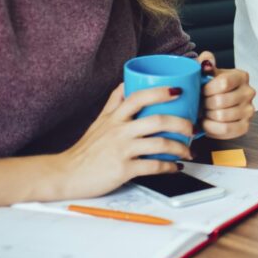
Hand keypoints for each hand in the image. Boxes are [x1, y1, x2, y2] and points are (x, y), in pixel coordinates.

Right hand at [53, 83, 193, 198]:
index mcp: (114, 118)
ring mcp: (121, 150)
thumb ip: (114, 103)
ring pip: (160, 143)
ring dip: (180, 147)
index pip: (139, 97)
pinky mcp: (123, 169)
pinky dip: (169, 167)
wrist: (65, 175)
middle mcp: (119, 131)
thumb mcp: (98, 121)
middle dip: (181, 123)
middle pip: (157, 120)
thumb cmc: (84, 150)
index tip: (178, 90)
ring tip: (188, 150)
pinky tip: (176, 167)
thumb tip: (125, 83)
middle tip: (192, 127)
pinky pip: (153, 166)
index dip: (160, 91)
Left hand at [197, 51, 255, 138]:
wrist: (213, 104)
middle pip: (221, 101)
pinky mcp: (245, 126)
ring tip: (204, 112)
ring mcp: (249, 110)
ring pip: (222, 116)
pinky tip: (207, 122)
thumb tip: (206, 61)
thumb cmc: (209, 87)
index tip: (201, 90)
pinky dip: (212, 128)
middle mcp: (249, 92)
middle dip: (205, 104)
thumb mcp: (206, 72)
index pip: (224, 83)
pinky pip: (226, 129)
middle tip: (200, 103)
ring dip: (207, 116)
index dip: (207, 89)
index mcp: (241, 76)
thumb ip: (204, 63)